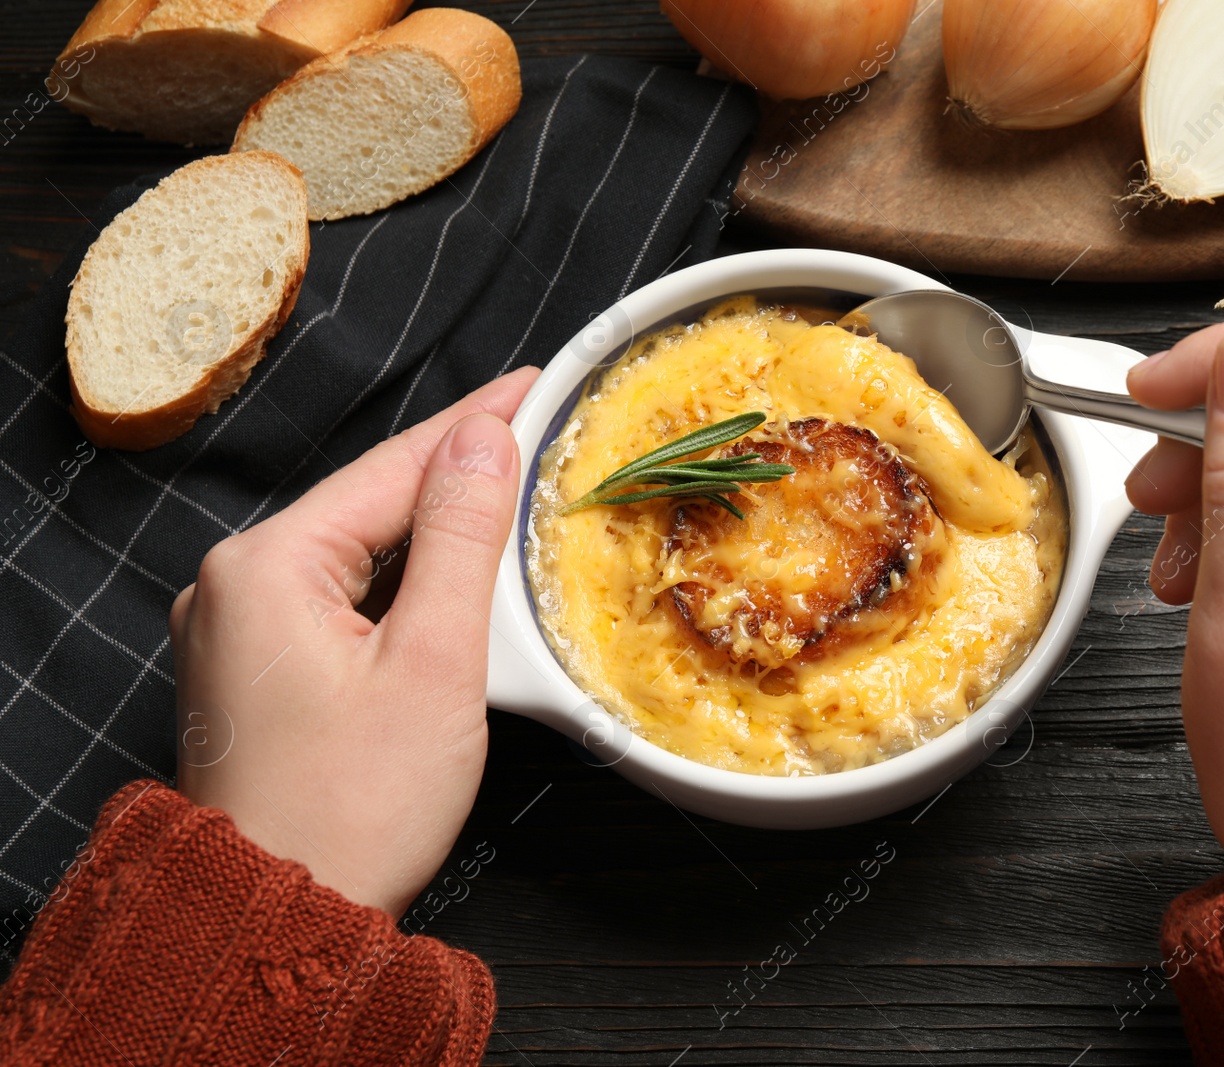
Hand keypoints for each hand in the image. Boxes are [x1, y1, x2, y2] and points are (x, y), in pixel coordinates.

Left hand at [172, 367, 536, 916]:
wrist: (281, 920)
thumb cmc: (352, 807)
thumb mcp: (432, 661)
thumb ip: (461, 538)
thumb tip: (483, 439)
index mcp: (264, 566)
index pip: (392, 467)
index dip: (474, 422)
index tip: (533, 384)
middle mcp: (233, 586)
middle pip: (371, 506)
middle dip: (457, 475)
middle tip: (538, 435)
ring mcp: (237, 631)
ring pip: (358, 554)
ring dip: (434, 533)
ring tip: (511, 497)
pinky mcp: (257, 672)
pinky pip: (339, 600)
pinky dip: (401, 586)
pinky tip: (452, 578)